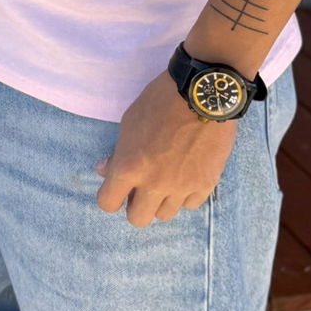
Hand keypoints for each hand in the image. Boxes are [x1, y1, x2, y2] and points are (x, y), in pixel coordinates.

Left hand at [93, 70, 237, 227]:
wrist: (202, 91)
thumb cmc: (160, 100)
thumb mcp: (130, 121)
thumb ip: (118, 151)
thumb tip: (104, 170)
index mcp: (129, 166)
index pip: (108, 203)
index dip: (110, 197)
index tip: (117, 188)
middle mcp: (154, 183)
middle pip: (137, 219)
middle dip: (136, 204)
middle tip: (142, 187)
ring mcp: (181, 187)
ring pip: (164, 215)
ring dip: (161, 200)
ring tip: (167, 178)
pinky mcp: (205, 184)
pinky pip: (189, 205)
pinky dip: (185, 194)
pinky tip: (186, 174)